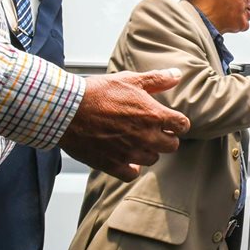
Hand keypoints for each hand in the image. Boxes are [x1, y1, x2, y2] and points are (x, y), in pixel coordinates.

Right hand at [59, 69, 190, 180]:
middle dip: (166, 138)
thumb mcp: (129, 80)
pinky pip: (132, 174)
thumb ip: (157, 80)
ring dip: (148, 151)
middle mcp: (146, 137)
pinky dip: (131, 168)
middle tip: (154, 131)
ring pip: (153, 159)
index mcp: (153, 115)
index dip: (178, 123)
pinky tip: (126, 158)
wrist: (68, 110)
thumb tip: (177, 75)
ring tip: (137, 141)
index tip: (171, 121)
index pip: (182, 125)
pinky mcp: (113, 164)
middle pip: (172, 146)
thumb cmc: (98, 92)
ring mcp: (130, 153)